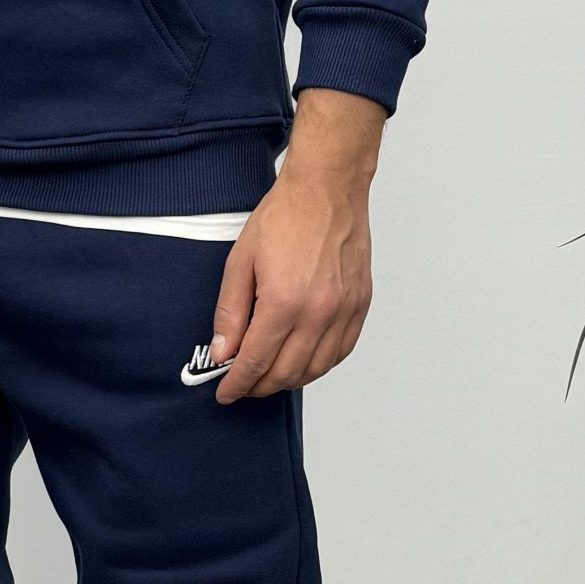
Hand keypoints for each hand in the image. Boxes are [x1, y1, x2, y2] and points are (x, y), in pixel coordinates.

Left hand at [210, 88, 385, 402]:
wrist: (327, 189)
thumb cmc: (286, 216)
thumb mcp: (241, 262)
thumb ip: (231, 313)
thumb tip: (223, 352)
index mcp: (284, 302)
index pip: (256, 361)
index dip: (238, 384)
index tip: (226, 393)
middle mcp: (319, 312)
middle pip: (286, 372)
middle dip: (260, 386)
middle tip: (244, 386)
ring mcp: (344, 310)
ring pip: (316, 368)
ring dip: (290, 380)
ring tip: (269, 376)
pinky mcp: (360, 304)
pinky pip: (341, 351)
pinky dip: (320, 365)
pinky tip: (304, 362)